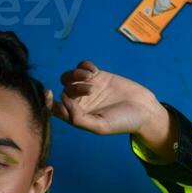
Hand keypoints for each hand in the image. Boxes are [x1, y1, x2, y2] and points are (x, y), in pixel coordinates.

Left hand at [45, 60, 161, 136]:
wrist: (144, 110)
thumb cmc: (122, 122)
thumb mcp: (100, 126)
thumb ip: (78, 118)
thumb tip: (63, 101)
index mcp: (77, 116)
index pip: (55, 109)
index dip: (47, 101)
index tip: (49, 93)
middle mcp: (80, 102)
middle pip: (64, 89)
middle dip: (74, 87)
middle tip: (91, 89)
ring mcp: (88, 87)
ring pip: (70, 77)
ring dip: (76, 74)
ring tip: (90, 77)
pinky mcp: (98, 76)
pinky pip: (83, 66)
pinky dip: (84, 66)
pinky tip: (94, 71)